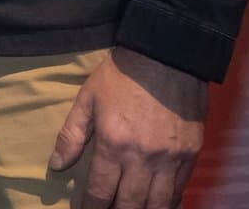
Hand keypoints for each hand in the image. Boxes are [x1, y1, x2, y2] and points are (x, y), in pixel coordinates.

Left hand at [50, 47, 207, 207]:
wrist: (166, 55)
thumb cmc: (121, 75)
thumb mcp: (87, 99)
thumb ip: (72, 135)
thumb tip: (56, 165)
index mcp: (113, 144)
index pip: (100, 190)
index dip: (91, 207)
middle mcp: (143, 158)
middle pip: (130, 204)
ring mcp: (170, 159)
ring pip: (159, 204)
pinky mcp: (191, 155)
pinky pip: (180, 190)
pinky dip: (169, 202)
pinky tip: (159, 205)